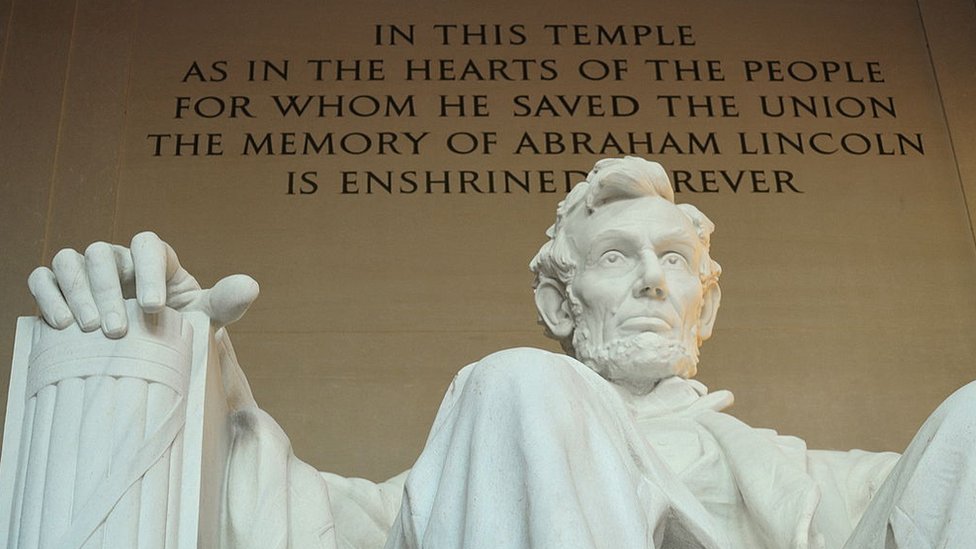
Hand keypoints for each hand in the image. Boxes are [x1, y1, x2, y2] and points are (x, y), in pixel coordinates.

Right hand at [28, 231, 258, 337]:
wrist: (155, 352)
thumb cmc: (180, 328)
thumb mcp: (205, 317)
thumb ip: (226, 302)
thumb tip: (250, 287)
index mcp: (155, 260)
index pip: (147, 245)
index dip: (148, 270)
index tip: (154, 308)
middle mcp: (119, 260)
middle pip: (104, 254)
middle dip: (108, 290)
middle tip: (118, 330)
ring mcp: (87, 273)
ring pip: (71, 260)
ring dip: (77, 292)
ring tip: (88, 329)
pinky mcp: (62, 290)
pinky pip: (44, 277)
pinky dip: (48, 293)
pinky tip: (60, 322)